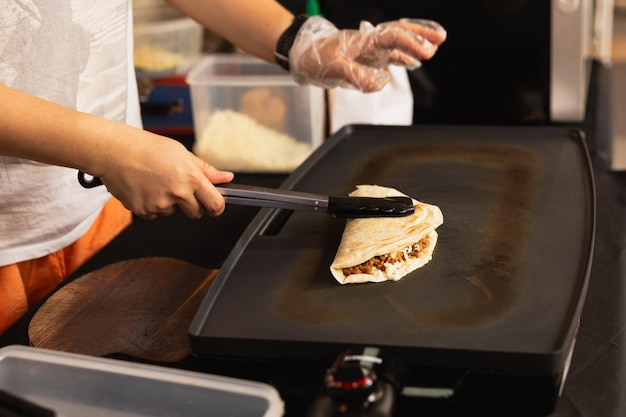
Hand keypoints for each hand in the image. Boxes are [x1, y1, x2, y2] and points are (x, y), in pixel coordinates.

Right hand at [97, 130, 233, 219]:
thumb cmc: (147, 148)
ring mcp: (159, 204)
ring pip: (174, 213)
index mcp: (190, 177)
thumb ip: (206, 170)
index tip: (215, 205)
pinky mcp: (143, 211)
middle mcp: (177, 193)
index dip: (217, 207)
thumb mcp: (182, 153)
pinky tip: (146, 189)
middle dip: (193, 204)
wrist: (113, 151)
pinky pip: (155, 215)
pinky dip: (153, 206)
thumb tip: (226, 178)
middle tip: (180, 188)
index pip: (215, 205)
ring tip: (157, 182)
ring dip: (170, 203)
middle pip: (197, 213)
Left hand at [289, 17, 446, 91]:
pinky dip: (404, 56)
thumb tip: (377, 83)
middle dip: (420, 34)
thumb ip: (355, 75)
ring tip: (435, 45)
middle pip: (400, 32)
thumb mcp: (333, 68)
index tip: (425, 52)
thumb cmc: (316, 57)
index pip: (393, 37)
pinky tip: (414, 62)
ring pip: (398, 42)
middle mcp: (371, 43)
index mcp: (364, 41)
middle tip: (440, 39)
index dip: (410, 43)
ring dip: (416, 42)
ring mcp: (371, 51)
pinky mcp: (369, 60)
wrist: (303, 55)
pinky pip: (391, 54)